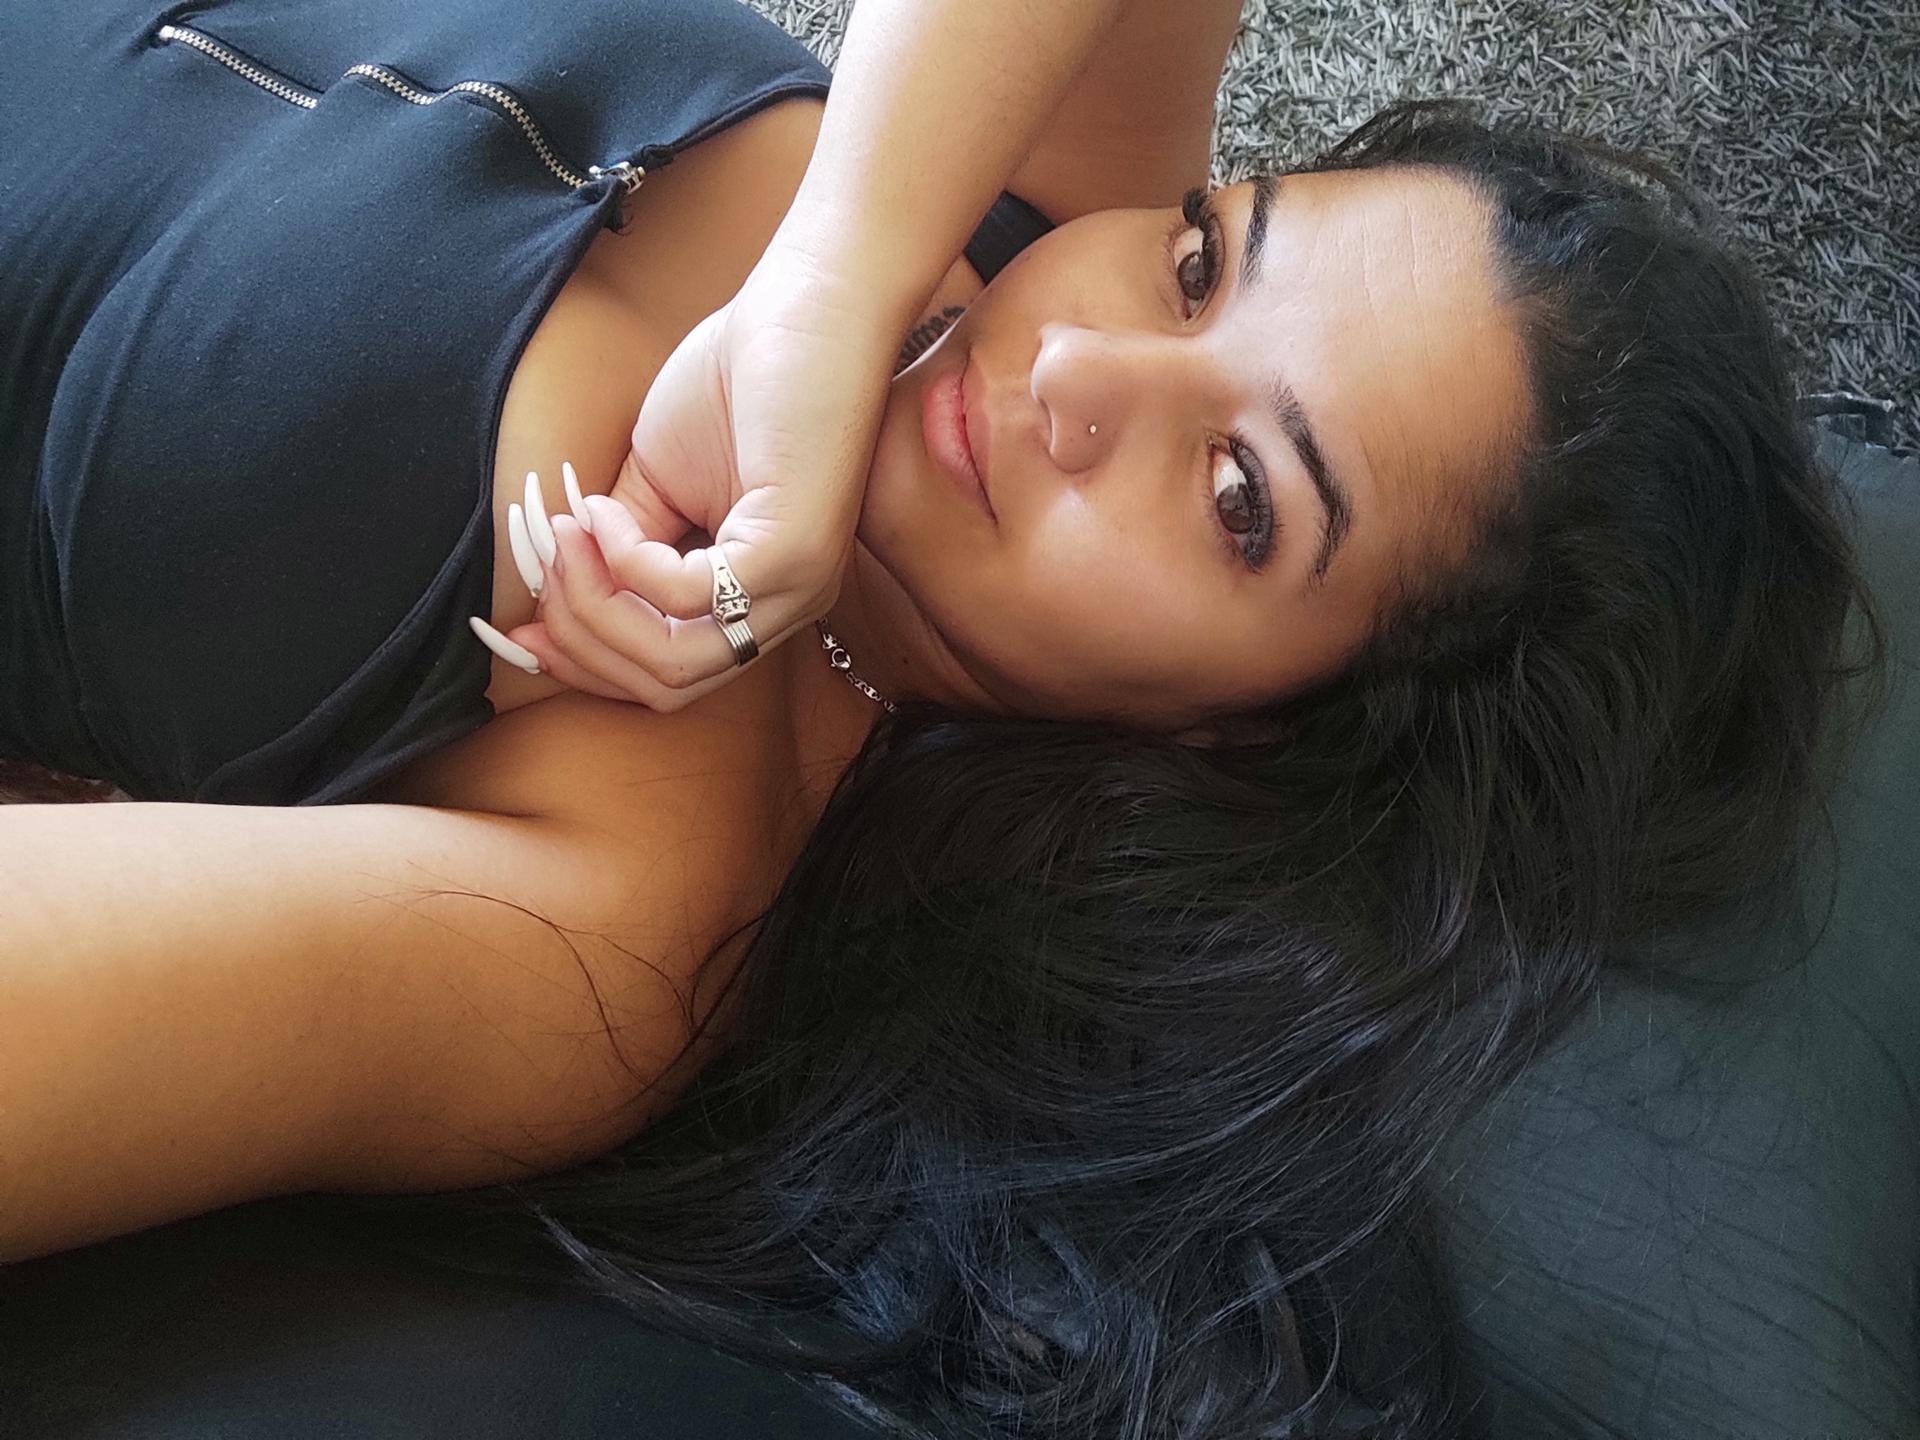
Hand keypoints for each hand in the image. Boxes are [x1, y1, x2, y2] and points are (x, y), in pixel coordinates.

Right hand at [498, 245, 899, 710]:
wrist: (806, 309)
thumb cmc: (739, 379)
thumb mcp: (655, 479)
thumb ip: (619, 547)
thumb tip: (556, 587)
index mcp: (759, 600)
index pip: (668, 678)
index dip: (585, 662)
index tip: (521, 627)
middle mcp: (786, 609)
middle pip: (663, 685)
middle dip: (580, 637)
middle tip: (547, 563)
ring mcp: (797, 586)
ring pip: (673, 662)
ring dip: (595, 604)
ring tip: (569, 535)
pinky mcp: (794, 550)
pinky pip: (685, 596)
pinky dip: (627, 561)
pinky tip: (605, 510)